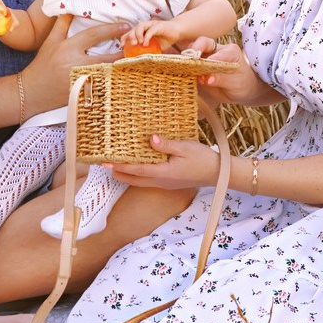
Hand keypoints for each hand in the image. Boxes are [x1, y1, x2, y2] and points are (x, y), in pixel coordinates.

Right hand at [20, 16, 124, 112]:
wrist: (32, 91)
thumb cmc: (42, 65)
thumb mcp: (50, 42)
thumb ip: (61, 25)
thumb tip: (69, 8)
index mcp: (68, 48)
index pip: (93, 35)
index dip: (111, 30)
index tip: (125, 26)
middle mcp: (76, 64)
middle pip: (106, 57)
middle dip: (122, 52)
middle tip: (135, 45)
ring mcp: (80, 80)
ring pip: (107, 73)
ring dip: (120, 67)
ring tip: (134, 61)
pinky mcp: (83, 93)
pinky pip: (102, 87)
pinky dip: (113, 81)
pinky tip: (123, 77)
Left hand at [107, 136, 221, 189]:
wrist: (217, 173)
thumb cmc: (202, 159)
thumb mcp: (185, 147)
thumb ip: (166, 145)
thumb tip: (150, 139)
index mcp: (162, 173)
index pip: (135, 170)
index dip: (119, 165)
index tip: (105, 161)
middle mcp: (160, 181)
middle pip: (131, 179)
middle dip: (117, 171)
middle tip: (105, 161)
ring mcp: (163, 184)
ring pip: (138, 181)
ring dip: (126, 172)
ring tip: (115, 162)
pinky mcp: (167, 182)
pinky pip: (146, 180)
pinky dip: (136, 173)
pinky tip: (136, 163)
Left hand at [121, 19, 190, 51]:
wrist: (177, 31)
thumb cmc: (165, 39)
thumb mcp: (155, 47)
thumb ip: (148, 51)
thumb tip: (140, 62)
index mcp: (143, 30)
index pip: (130, 32)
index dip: (124, 37)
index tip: (121, 45)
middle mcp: (146, 26)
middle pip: (133, 28)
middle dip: (130, 36)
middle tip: (131, 44)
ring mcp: (152, 24)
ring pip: (140, 26)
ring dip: (137, 34)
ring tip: (137, 43)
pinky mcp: (159, 25)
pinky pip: (151, 30)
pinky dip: (147, 37)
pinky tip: (145, 44)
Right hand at [188, 39, 273, 106]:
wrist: (241, 91)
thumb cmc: (242, 83)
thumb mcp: (235, 83)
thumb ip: (221, 79)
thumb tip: (206, 79)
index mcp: (229, 51)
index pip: (218, 51)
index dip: (210, 59)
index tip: (205, 69)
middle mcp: (216, 50)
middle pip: (202, 43)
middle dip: (194, 51)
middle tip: (189, 61)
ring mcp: (205, 57)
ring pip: (192, 51)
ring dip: (186, 59)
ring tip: (182, 68)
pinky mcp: (197, 67)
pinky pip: (188, 64)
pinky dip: (183, 67)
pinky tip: (180, 74)